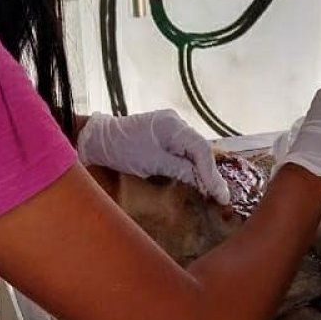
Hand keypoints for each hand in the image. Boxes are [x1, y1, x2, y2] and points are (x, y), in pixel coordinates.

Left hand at [77, 111, 230, 204]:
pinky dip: (191, 165)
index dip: (212, 173)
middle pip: (201, 149)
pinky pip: (185, 150)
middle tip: (221, 197)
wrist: (99, 139)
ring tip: (213, 192)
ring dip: (202, 170)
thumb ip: (181, 170)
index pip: (202, 149)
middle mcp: (176, 122)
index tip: (220, 194)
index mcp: (173, 126)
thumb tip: (203, 183)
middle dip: (210, 173)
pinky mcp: (165, 134)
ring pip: (194, 150)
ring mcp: (171, 127)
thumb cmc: (123, 150)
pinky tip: (197, 179)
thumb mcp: (153, 164)